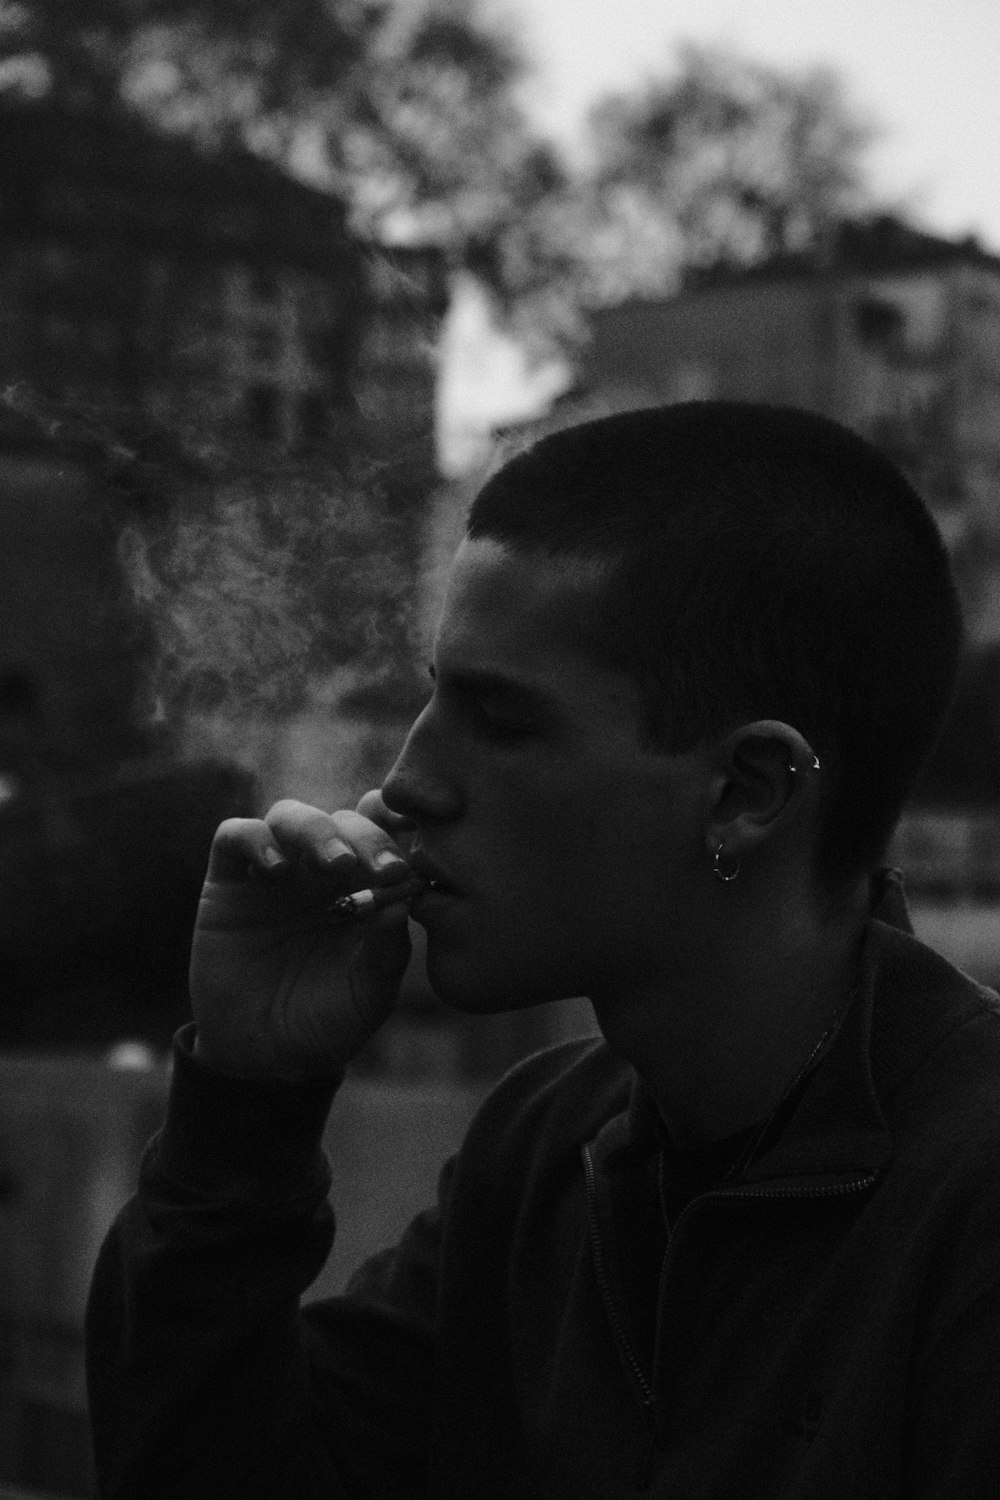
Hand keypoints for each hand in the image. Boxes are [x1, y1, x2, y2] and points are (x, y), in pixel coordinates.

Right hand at [189, 794, 416, 1080]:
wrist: (264, 1056)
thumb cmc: (327, 1022)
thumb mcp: (368, 996)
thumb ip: (387, 953)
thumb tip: (405, 902)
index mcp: (365, 886)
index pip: (385, 831)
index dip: (402, 823)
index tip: (427, 836)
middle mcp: (320, 871)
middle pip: (345, 820)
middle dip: (369, 836)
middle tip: (386, 870)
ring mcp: (274, 872)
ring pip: (292, 815)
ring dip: (317, 831)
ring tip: (336, 866)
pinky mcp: (228, 881)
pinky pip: (235, 835)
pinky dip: (256, 840)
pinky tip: (277, 871)